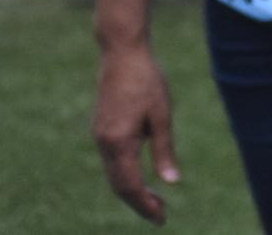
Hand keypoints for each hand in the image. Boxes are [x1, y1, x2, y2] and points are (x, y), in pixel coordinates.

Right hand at [92, 45, 179, 224]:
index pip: (130, 186)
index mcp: (119, 142)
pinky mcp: (100, 130)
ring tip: (155, 200)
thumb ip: (164, 150)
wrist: (122, 54)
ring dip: (131, 191)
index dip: (145, 206)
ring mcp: (99, 136)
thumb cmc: (147, 80)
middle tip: (161, 215)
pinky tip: (141, 177)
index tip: (161, 219)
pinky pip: (111, 161)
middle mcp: (104, 143)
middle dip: (138, 203)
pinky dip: (125, 175)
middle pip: (119, 185)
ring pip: (113, 175)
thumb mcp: (162, 115)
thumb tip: (172, 183)